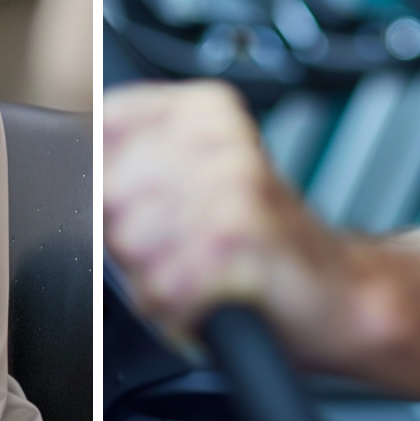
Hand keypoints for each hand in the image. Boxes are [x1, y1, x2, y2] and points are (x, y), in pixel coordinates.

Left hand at [104, 81, 348, 361]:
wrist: (340, 293)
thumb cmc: (261, 244)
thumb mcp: (196, 184)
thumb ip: (133, 162)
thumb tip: (79, 167)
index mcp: (205, 110)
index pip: (105, 128)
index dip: (107, 184)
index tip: (145, 206)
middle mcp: (221, 137)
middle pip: (108, 198)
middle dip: (131, 243)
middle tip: (183, 251)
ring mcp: (235, 184)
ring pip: (133, 247)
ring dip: (159, 280)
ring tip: (200, 276)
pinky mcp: (244, 237)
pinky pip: (167, 285)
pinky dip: (182, 310)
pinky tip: (213, 298)